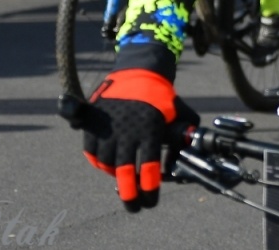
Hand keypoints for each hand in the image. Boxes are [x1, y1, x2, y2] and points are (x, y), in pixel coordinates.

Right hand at [81, 68, 197, 211]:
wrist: (137, 72)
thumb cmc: (161, 96)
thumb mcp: (179, 112)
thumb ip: (185, 133)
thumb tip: (186, 155)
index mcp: (150, 132)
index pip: (148, 170)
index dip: (149, 190)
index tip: (150, 202)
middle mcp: (127, 133)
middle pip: (124, 174)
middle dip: (129, 196)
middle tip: (134, 208)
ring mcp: (107, 130)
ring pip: (107, 165)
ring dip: (115, 175)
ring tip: (124, 175)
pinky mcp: (92, 125)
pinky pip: (92, 154)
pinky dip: (100, 162)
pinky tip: (110, 161)